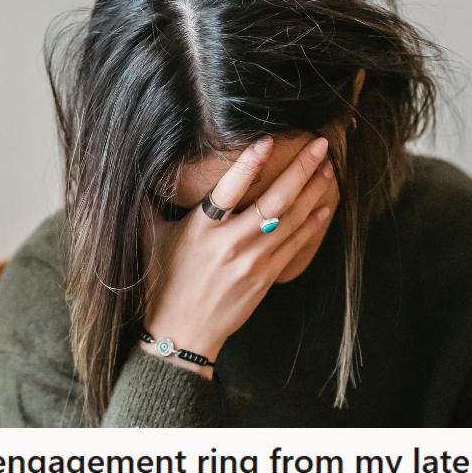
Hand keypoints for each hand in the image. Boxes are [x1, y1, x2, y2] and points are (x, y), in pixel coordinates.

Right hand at [142, 136, 335, 376]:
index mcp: (201, 230)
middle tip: (320, 145)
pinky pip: (295, 245)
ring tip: (328, 168)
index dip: (248, 164)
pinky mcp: (266, 277)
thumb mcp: (150, 238)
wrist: (183, 332)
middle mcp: (230, 244)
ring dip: (313, 191)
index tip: (267, 140)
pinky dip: (312, 224)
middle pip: (274, 201)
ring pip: (291, 219)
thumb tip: (144, 170)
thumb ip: (150, 204)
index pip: (228, 190)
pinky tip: (324, 206)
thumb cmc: (163, 283)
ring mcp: (252, 262)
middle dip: (301, 170)